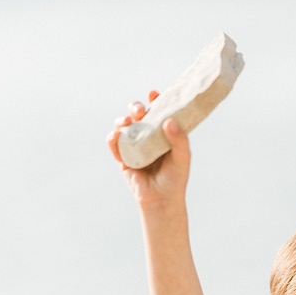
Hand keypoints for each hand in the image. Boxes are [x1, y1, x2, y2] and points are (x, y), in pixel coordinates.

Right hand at [106, 91, 191, 212]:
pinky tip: (116, 135)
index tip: (153, 93)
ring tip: (127, 122)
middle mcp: (148, 137)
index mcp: (163, 134)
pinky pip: (114, 144)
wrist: (162, 201)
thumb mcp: (182, 158)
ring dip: (122, 120)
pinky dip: (113, 138)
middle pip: (138, 115)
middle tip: (140, 110)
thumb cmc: (175, 179)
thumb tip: (168, 121)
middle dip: (136, 108)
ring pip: (124, 126)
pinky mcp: (123, 158)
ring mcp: (134, 146)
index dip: (155, 101)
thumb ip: (180, 140)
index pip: (158, 112)